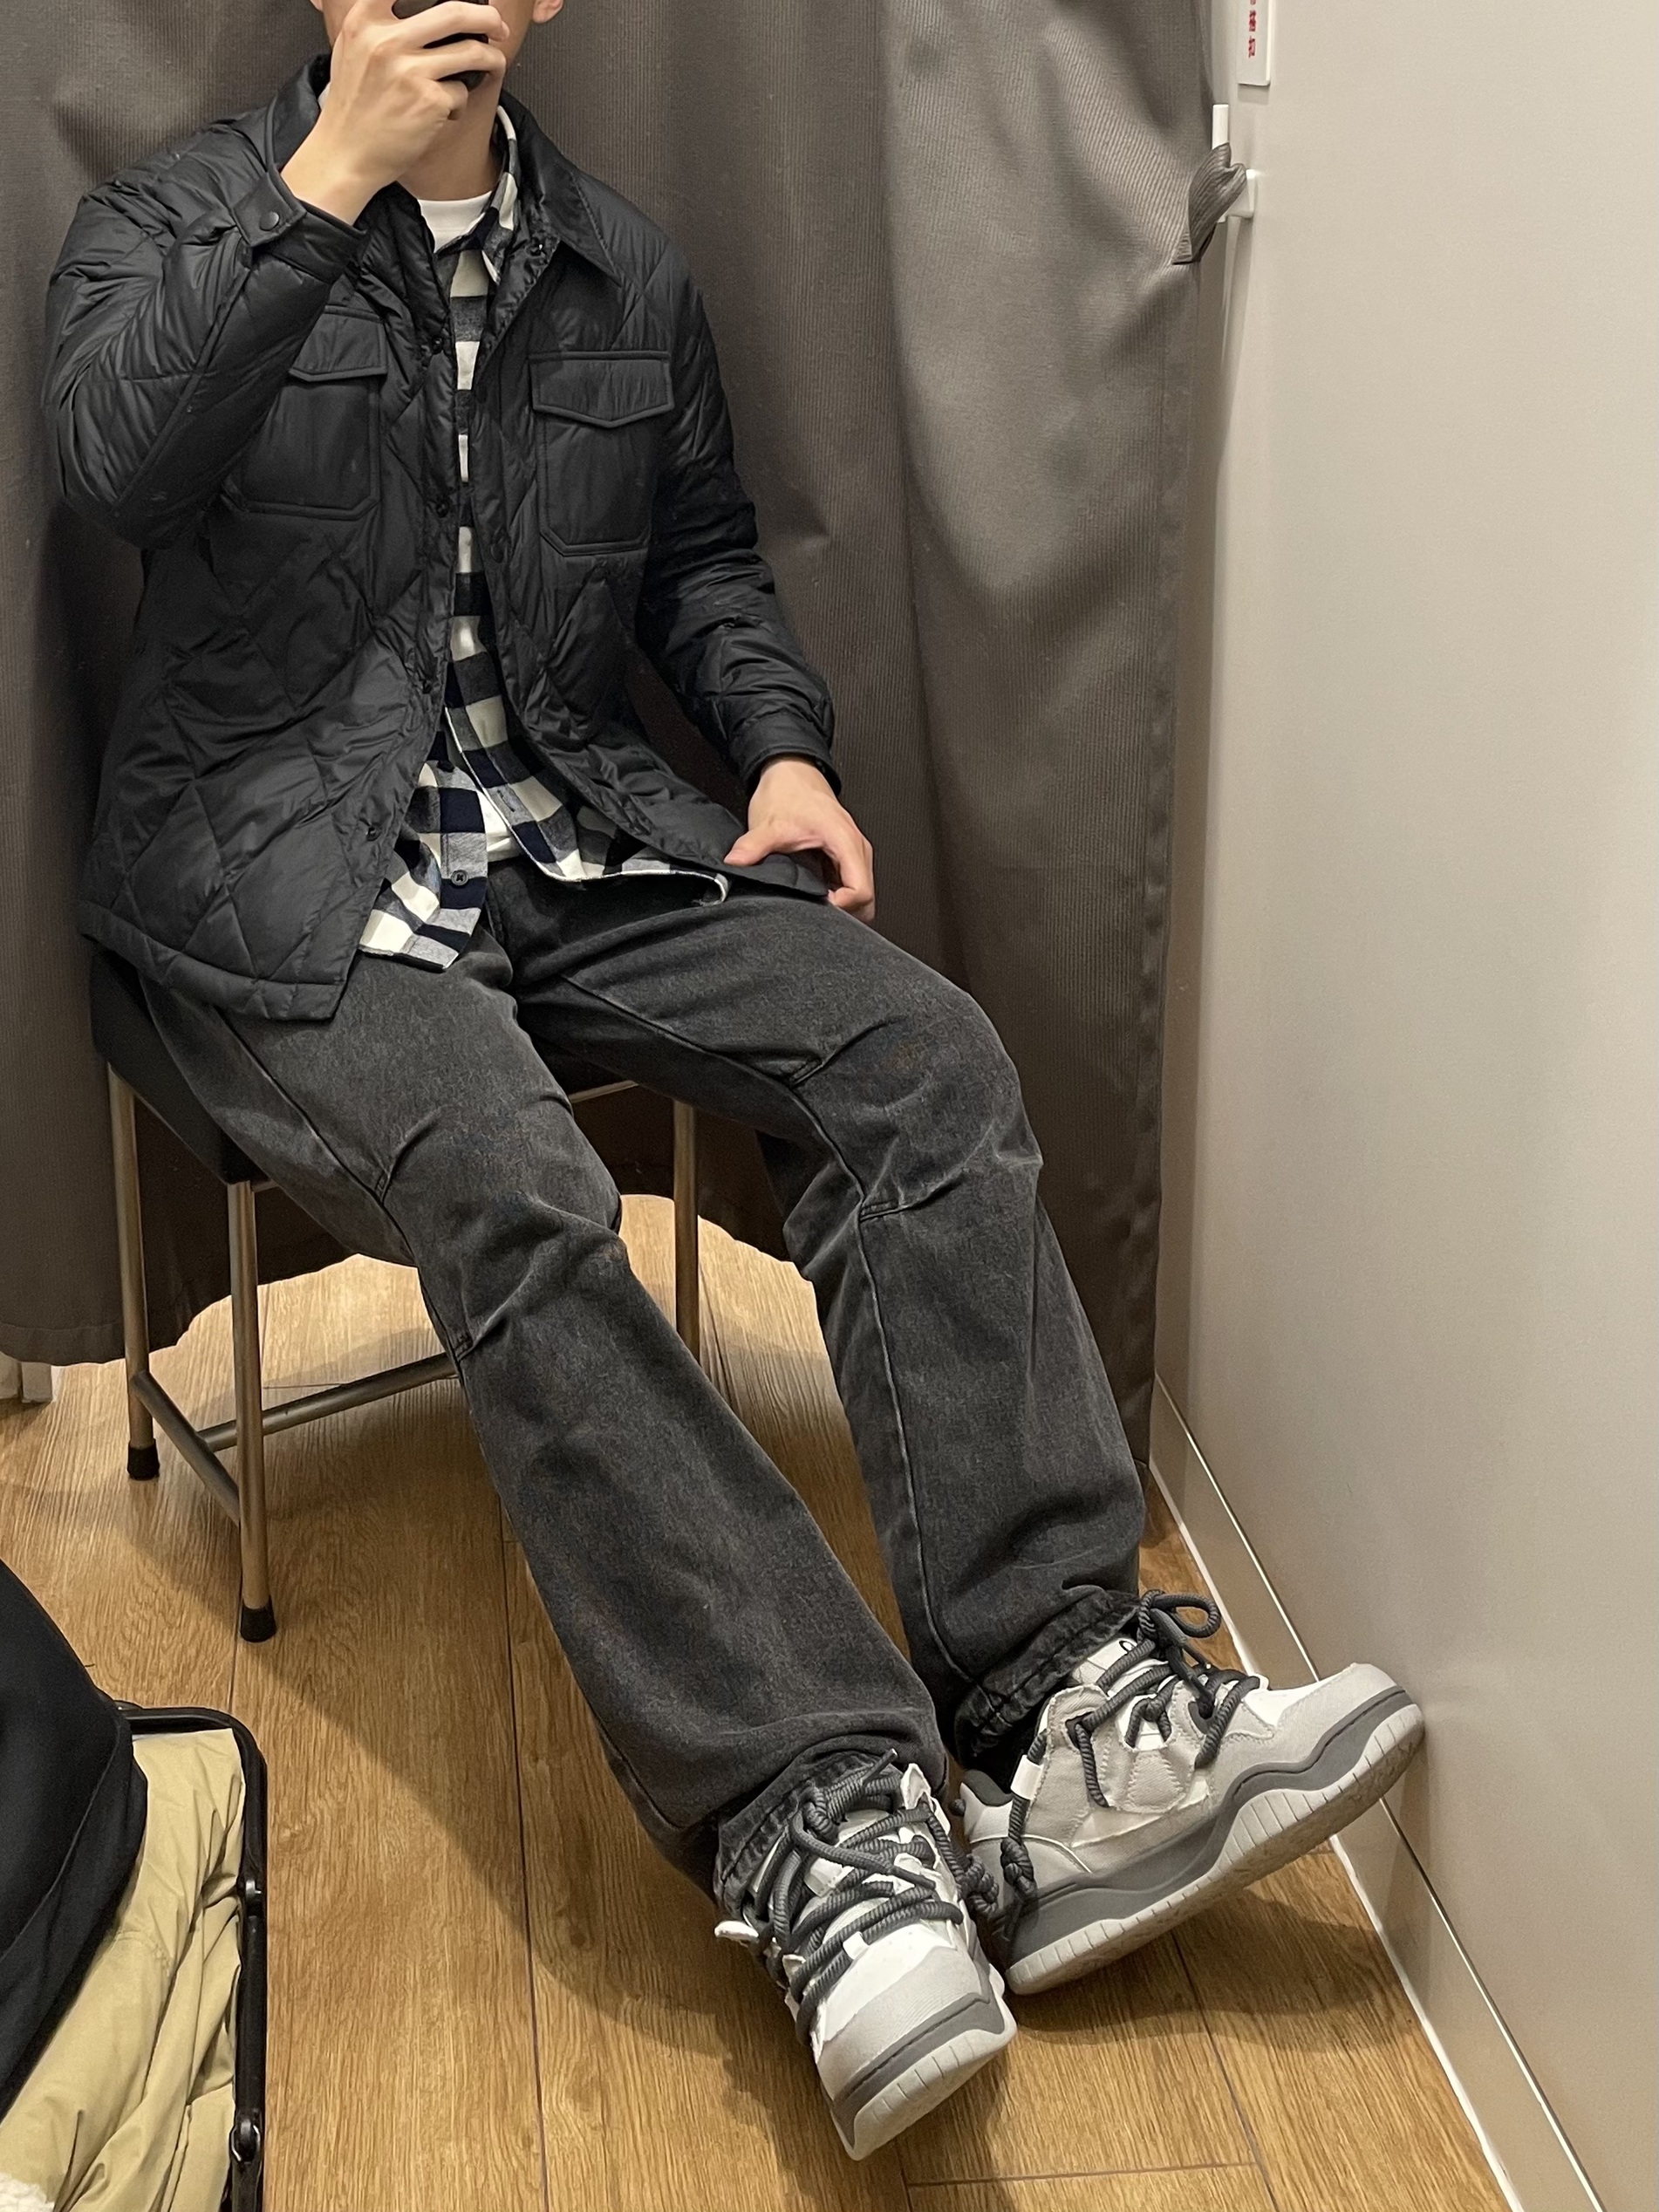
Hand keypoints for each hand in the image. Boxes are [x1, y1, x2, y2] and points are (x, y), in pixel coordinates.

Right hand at [280, 0, 508, 224]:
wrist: (346, 153)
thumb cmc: (353, 105)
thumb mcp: (354, 47)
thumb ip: (379, 22)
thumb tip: (424, 6)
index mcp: (366, 20)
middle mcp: (386, 40)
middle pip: (454, 11)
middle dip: (487, 17)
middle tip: (496, 25)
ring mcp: (409, 71)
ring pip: (470, 52)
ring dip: (490, 58)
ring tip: (491, 64)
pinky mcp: (428, 101)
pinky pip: (462, 91)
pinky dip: (460, 102)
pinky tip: (445, 111)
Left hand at [724, 759, 875, 922]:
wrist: (792, 772)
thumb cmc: (789, 792)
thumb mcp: (769, 824)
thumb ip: (753, 847)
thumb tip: (736, 864)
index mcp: (845, 841)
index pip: (861, 892)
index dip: (841, 909)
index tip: (816, 910)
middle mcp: (856, 849)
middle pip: (867, 900)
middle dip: (844, 913)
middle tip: (813, 913)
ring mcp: (852, 854)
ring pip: (862, 896)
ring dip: (841, 906)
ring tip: (812, 905)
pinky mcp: (844, 857)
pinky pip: (851, 887)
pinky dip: (837, 897)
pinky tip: (814, 896)